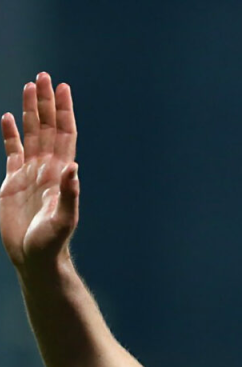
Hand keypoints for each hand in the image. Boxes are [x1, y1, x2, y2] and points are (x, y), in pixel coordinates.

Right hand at [1, 72, 78, 272]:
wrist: (34, 256)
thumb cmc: (52, 241)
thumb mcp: (64, 219)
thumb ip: (69, 194)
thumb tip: (74, 168)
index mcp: (61, 173)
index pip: (65, 135)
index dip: (64, 112)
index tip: (63, 88)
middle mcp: (47, 168)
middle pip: (48, 127)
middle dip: (46, 102)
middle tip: (44, 76)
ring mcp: (30, 173)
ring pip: (31, 134)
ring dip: (30, 111)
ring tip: (29, 86)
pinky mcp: (13, 182)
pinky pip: (12, 151)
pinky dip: (11, 134)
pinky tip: (9, 118)